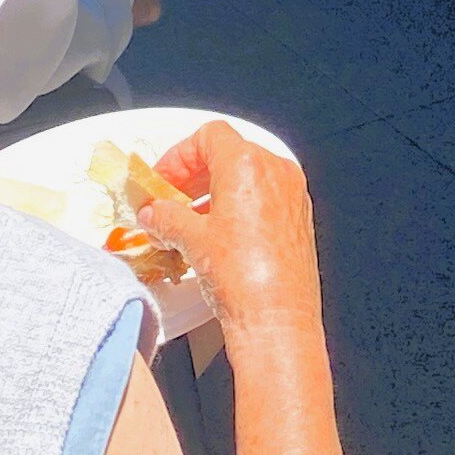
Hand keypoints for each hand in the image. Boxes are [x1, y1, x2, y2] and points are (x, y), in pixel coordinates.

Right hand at [126, 123, 323, 341]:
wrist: (278, 318)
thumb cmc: (245, 279)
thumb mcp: (191, 240)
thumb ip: (166, 217)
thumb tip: (156, 213)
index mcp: (248, 165)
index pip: (209, 136)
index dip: (178, 155)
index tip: (163, 179)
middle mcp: (276, 173)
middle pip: (229, 153)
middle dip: (194, 175)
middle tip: (171, 198)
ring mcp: (292, 195)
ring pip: (247, 177)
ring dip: (214, 192)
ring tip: (189, 221)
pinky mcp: (298, 219)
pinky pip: (264, 198)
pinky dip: (238, 207)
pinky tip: (217, 235)